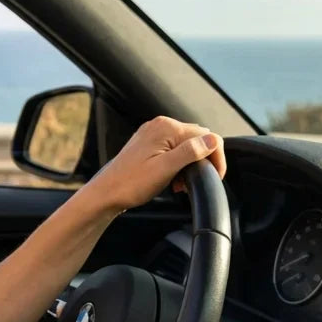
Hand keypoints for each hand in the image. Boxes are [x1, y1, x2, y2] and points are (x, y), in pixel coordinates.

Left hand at [85, 116, 226, 213]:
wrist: (105, 195)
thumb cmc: (131, 184)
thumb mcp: (166, 168)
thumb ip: (191, 152)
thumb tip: (213, 139)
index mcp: (166, 128)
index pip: (206, 135)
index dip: (216, 157)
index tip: (216, 177)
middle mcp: (159, 126)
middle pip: (197, 140)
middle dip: (201, 162)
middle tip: (194, 183)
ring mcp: (152, 135)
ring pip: (186, 147)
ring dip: (190, 166)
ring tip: (180, 185)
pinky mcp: (148, 146)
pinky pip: (173, 151)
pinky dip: (178, 166)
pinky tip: (173, 181)